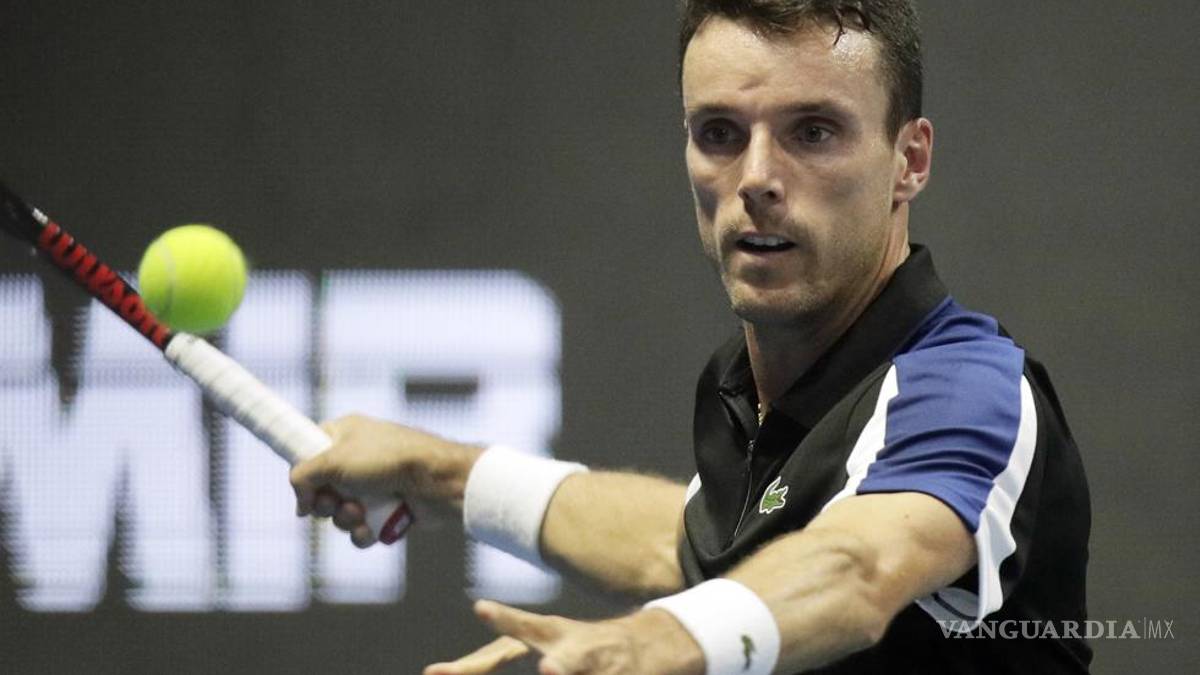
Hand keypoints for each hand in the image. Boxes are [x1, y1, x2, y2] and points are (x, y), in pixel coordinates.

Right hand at [289, 414, 482, 545]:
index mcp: (345, 434)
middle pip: (321, 489)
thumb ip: (303, 476)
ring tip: (359, 513)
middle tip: (332, 502)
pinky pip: (361, 528)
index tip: (304, 487)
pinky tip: (371, 530)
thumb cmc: (388, 460)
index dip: (303, 473)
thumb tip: (301, 503)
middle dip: (324, 503)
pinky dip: (363, 533)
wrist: (437, 481)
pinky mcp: (387, 509)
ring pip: (340, 513)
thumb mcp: (334, 460)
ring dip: (344, 520)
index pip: (309, 451)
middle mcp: (357, 458)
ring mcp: (373, 485)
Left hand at [424, 601, 703, 674]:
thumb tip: (460, 636)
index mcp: (557, 635)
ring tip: (553, 670)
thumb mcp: (550, 634)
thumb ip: (502, 639)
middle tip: (547, 668)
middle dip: (560, 668)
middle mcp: (582, 650)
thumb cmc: (584, 642)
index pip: (528, 626)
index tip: (482, 608)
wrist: (653, 642)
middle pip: (569, 659)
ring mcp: (609, 669)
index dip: (506, 619)